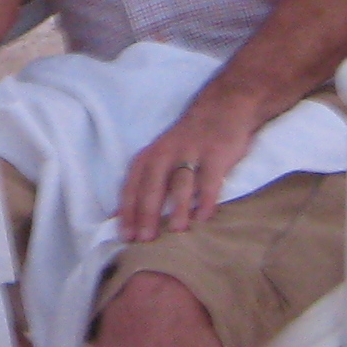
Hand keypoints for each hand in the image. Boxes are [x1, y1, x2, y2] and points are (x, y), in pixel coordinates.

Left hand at [117, 84, 262, 241]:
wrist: (222, 107)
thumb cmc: (187, 141)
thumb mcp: (161, 154)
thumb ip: (148, 182)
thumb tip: (124, 219)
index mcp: (150, 156)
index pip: (132, 186)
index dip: (127, 211)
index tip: (125, 236)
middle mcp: (166, 154)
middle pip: (152, 186)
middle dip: (147, 213)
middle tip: (145, 239)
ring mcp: (191, 153)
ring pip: (181, 183)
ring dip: (177, 207)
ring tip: (175, 231)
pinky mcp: (216, 154)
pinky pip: (210, 180)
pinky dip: (207, 200)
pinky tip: (204, 218)